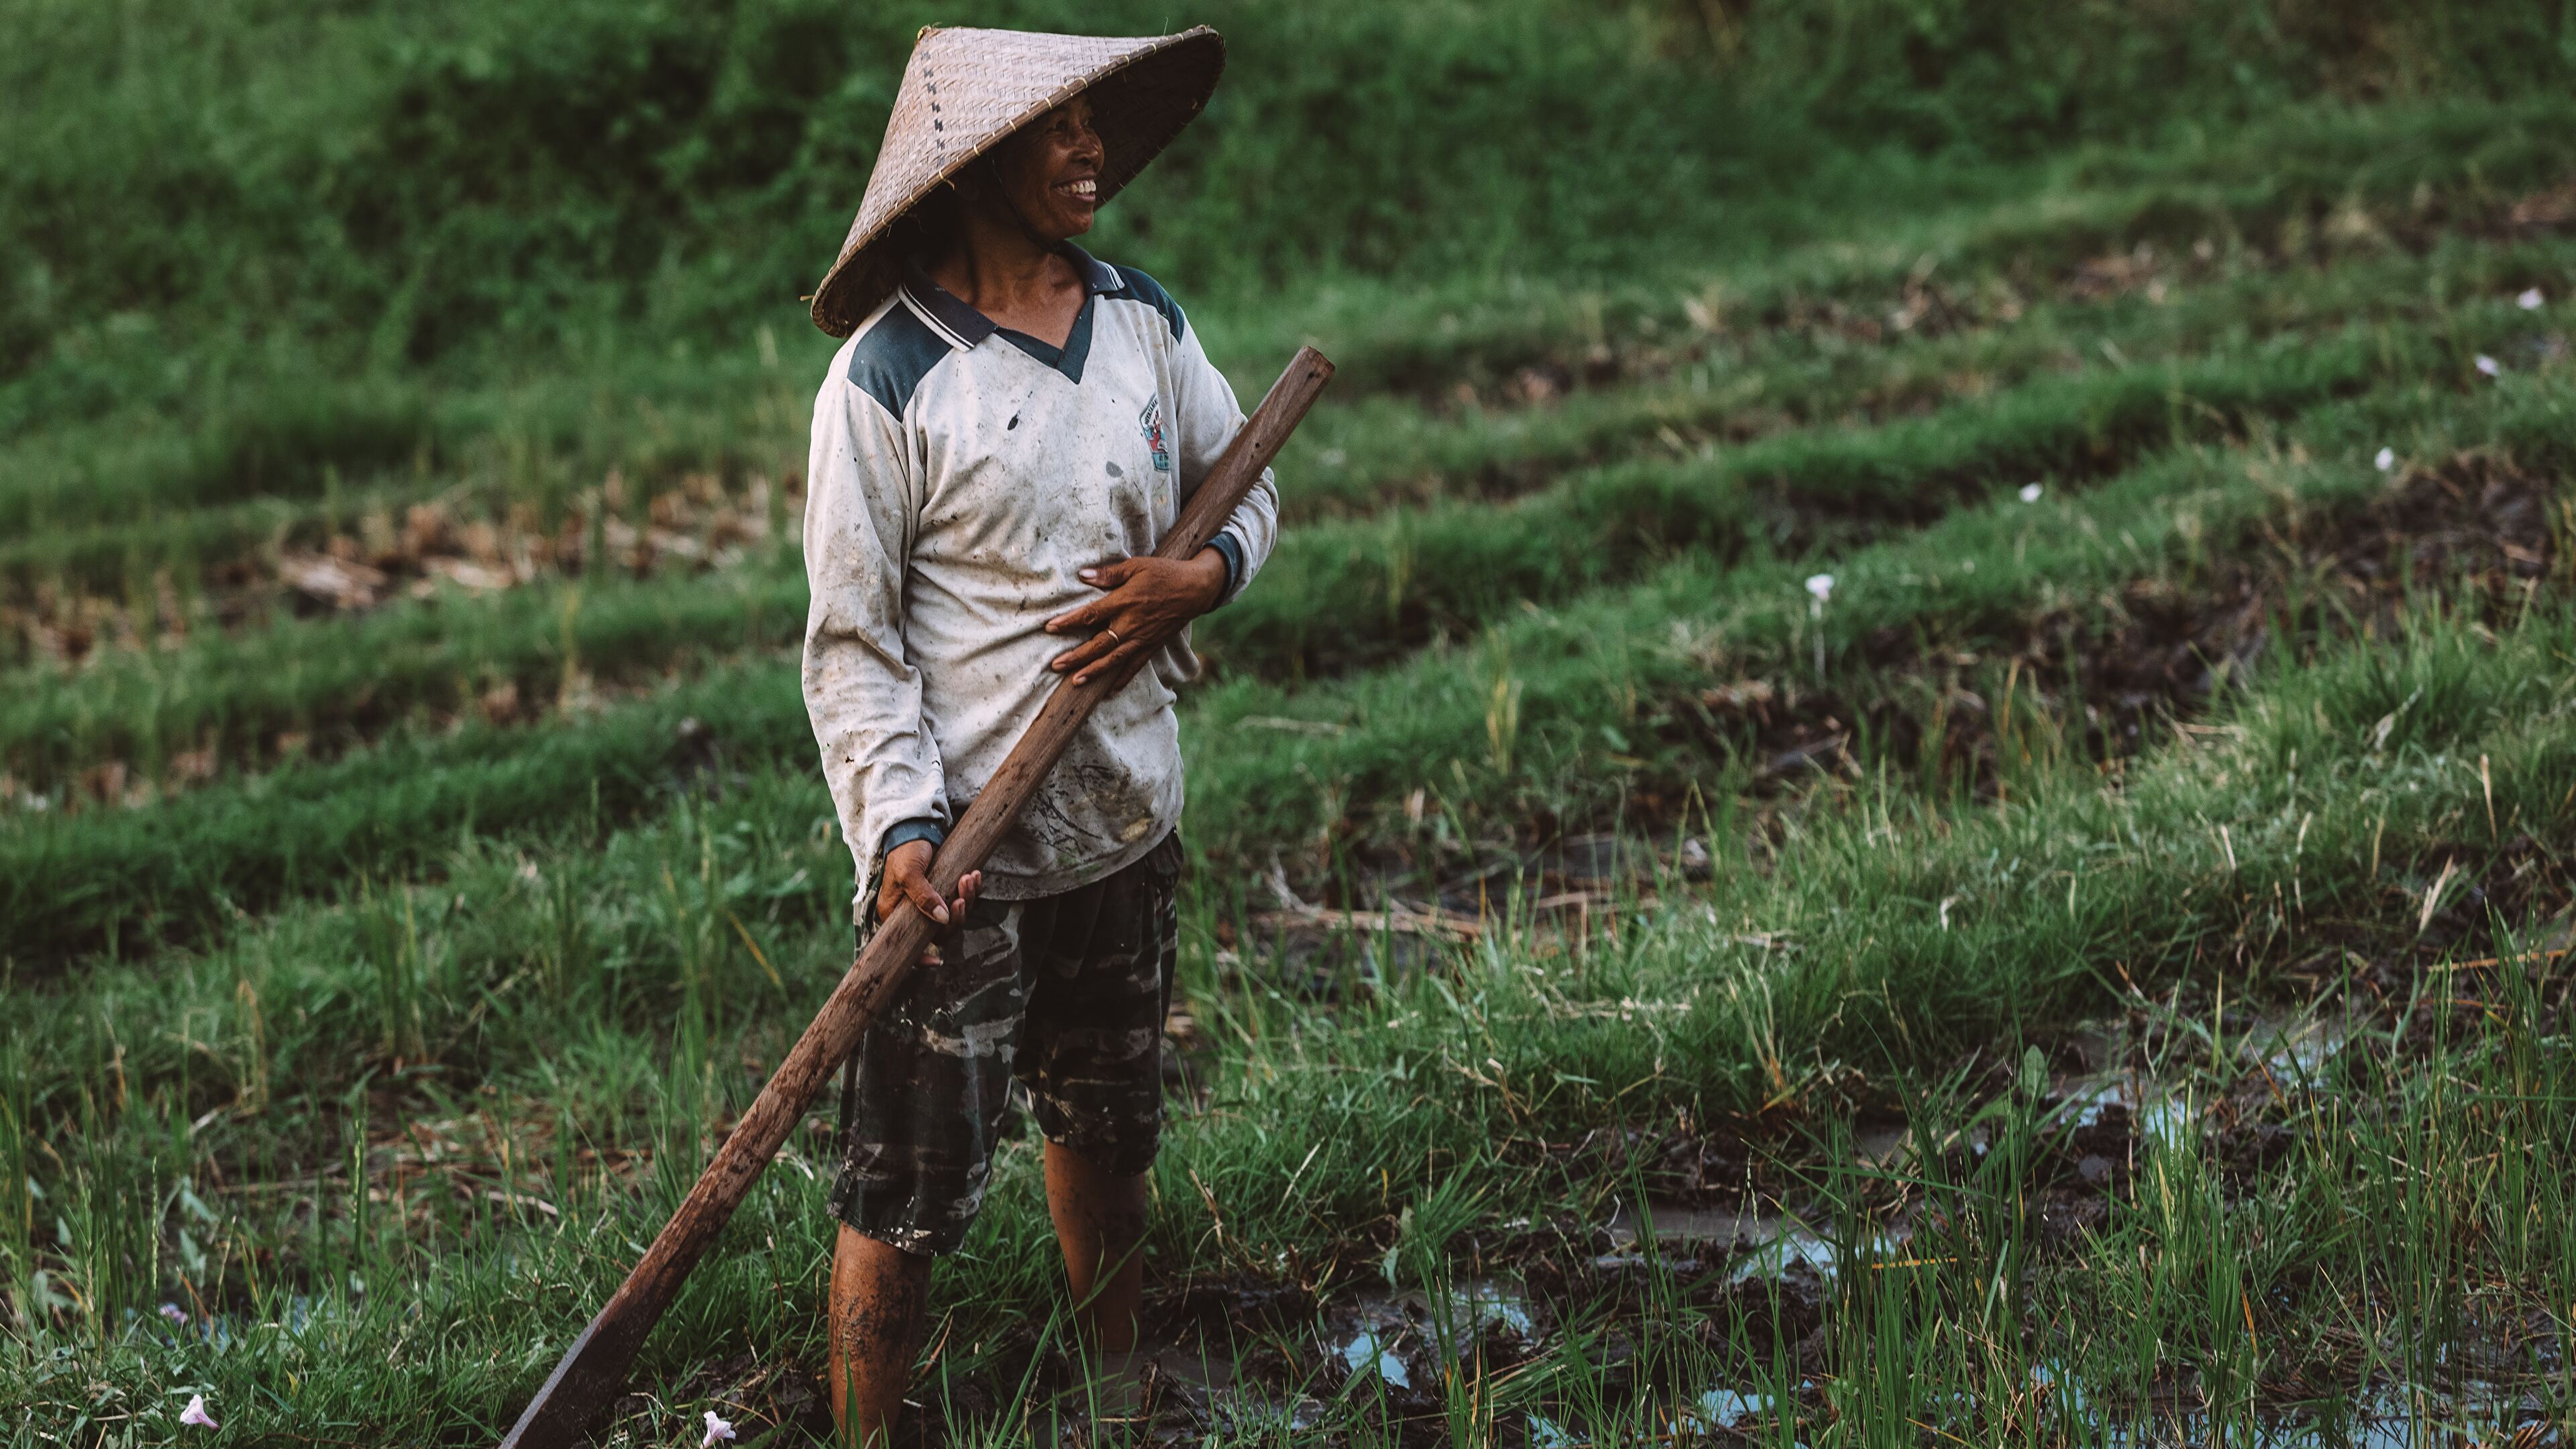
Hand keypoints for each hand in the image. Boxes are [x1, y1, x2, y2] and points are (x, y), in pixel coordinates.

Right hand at [876, 839, 980, 963]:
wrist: (915, 827)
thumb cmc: (905, 850)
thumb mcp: (909, 873)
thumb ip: (923, 896)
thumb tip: (942, 918)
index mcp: (896, 914)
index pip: (908, 944)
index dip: (921, 957)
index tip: (937, 961)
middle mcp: (914, 912)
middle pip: (941, 931)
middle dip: (957, 915)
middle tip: (962, 894)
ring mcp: (932, 903)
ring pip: (955, 915)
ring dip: (967, 899)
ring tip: (970, 877)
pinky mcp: (946, 891)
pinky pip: (964, 899)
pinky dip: (972, 890)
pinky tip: (975, 875)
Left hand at [1043, 549, 1227, 684]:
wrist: (1196, 589)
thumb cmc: (1165, 573)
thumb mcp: (1136, 566)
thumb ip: (1109, 574)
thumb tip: (1083, 575)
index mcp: (1124, 602)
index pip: (1090, 615)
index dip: (1068, 622)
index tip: (1050, 628)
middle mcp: (1131, 624)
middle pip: (1099, 644)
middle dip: (1076, 656)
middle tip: (1056, 665)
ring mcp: (1142, 638)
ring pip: (1114, 660)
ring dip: (1094, 671)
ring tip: (1075, 681)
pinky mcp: (1151, 646)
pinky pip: (1135, 667)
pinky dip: (1122, 680)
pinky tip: (1109, 691)